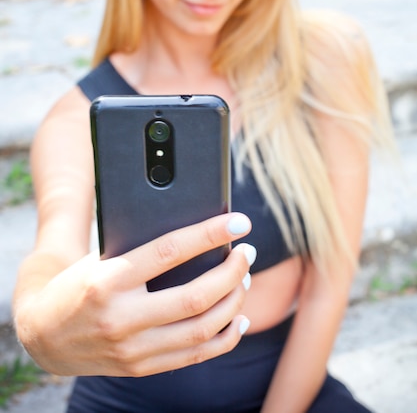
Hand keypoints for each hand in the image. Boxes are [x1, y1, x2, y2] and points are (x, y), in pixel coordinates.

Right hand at [15, 213, 254, 376]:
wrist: (43, 334)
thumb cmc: (76, 284)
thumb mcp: (100, 258)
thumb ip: (141, 251)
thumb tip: (198, 236)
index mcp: (107, 280)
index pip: (169, 251)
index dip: (209, 233)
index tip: (238, 221)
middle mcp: (121, 318)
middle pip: (195, 296)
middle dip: (233, 271)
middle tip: (247, 252)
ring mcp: (132, 349)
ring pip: (202, 329)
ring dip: (234, 301)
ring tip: (244, 279)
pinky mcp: (141, 368)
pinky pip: (195, 355)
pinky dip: (225, 337)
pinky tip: (239, 318)